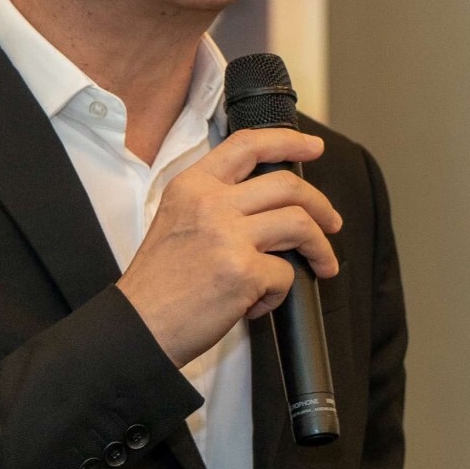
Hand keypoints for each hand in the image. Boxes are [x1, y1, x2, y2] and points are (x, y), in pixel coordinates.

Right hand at [118, 128, 341, 365]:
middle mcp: (210, 203)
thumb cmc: (157, 285)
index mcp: (191, 185)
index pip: (247, 144)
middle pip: (287, 186)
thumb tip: (269, 205)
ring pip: (299, 224)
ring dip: (320, 247)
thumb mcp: (175, 221)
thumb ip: (215, 203)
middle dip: (321, 205)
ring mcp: (227, 236)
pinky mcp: (243, 271)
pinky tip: (256, 305)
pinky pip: (286, 274)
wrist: (137, 327)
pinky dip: (279, 294)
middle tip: (332, 222)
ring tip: (324, 264)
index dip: (288, 141)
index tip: (313, 146)